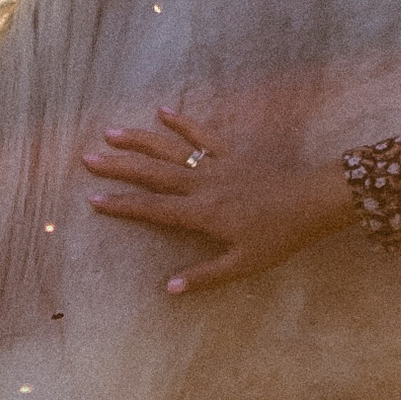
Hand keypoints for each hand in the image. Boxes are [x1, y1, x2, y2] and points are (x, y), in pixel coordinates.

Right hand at [81, 104, 356, 295]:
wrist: (312, 201)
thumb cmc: (279, 236)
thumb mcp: (244, 264)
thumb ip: (205, 276)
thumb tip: (169, 288)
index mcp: (203, 214)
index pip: (154, 209)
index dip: (123, 205)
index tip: (94, 199)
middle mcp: (203, 185)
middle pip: (153, 174)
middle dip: (119, 166)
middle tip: (88, 158)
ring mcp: (216, 164)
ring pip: (171, 149)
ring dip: (140, 140)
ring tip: (111, 132)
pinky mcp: (232, 152)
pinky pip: (202, 133)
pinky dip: (182, 122)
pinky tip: (162, 111)